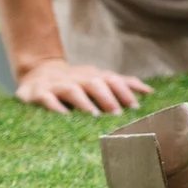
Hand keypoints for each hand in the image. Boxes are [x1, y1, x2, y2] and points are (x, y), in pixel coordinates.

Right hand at [16, 57, 152, 115]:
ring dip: (84, 102)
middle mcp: (78, 78)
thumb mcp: (98, 79)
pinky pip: (47, 99)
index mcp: (93, 76)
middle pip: (95, 84)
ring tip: (94, 116)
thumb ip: (121, 85)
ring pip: (73, 90)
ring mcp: (58, 85)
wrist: (38, 71)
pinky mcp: (38, 93)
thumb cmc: (76, 81)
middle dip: (108, 98)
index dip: (124, 91)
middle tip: (118, 114)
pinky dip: (55, 107)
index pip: (112, 80)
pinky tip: (63, 116)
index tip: (136, 106)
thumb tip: (150, 92)